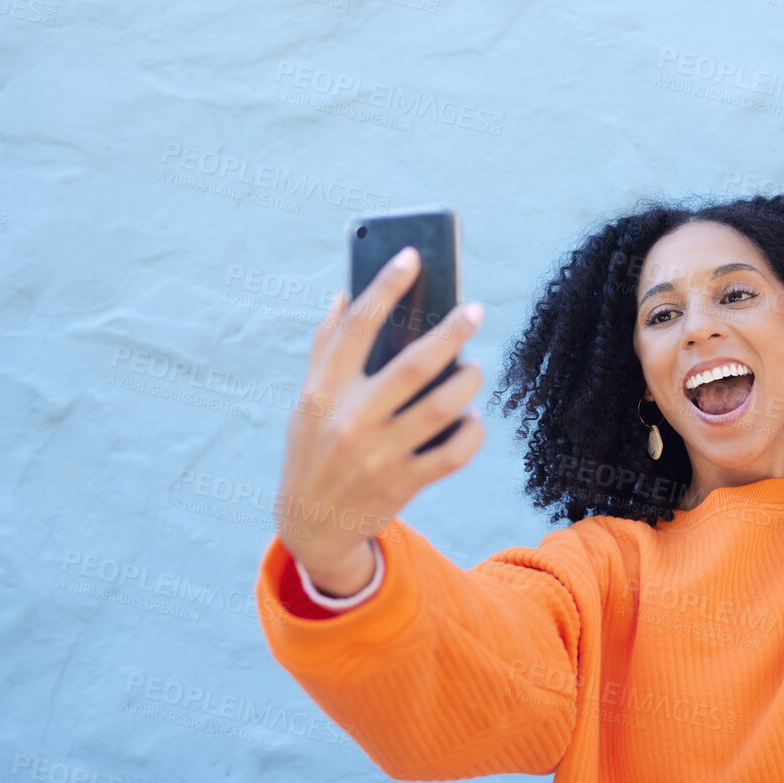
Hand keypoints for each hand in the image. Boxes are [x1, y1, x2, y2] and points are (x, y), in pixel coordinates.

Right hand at [274, 246, 486, 591]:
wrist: (311, 526)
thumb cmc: (313, 449)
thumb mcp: (306, 401)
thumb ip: (324, 349)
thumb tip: (342, 294)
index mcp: (322, 391)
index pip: (356, 326)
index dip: (385, 286)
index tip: (411, 256)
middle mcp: (349, 420)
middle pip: (413, 364)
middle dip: (451, 332)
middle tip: (474, 310)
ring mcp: (377, 455)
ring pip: (441, 408)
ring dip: (468, 382)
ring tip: (476, 368)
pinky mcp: (401, 485)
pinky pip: (453, 452)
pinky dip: (470, 431)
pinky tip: (471, 417)